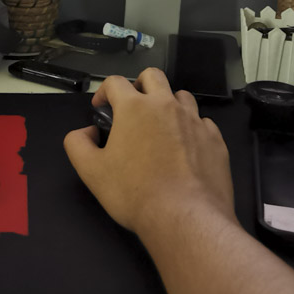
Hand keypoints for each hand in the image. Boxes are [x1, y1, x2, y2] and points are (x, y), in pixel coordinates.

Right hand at [63, 67, 235, 238]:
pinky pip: (202, 123)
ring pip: (182, 97)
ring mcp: (195, 121)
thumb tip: (86, 132)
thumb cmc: (134, 193)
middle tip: (132, 108)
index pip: (115, 82)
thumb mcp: (91, 172)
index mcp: (135, 108)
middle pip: (153, 76)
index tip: (101, 108)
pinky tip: (185, 149)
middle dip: (139, 85)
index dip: (103, 91)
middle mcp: (167, 106)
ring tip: (161, 127)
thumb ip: (77, 144)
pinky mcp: (215, 140)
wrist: (185, 217)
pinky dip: (191, 129)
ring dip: (168, 104)